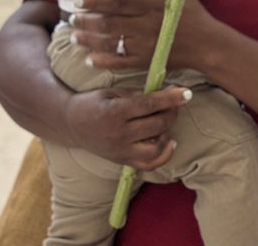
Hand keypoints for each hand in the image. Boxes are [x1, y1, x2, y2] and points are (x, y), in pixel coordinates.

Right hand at [65, 85, 188, 169]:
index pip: (150, 105)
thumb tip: (166, 95)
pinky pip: (147, 164)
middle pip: (156, 125)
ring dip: (167, 132)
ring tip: (167, 120)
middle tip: (175, 102)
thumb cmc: (94, 103)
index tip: (187, 93)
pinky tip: (169, 141)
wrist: (71, 124)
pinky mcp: (121, 161)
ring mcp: (120, 151)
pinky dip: (162, 155)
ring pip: (155, 148)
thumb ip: (138, 96)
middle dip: (172, 111)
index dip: (171, 98)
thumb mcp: (114, 93)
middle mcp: (119, 135)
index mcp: (116, 112)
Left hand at [71, 0, 216, 73]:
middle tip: (71, 18)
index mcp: (151, 6)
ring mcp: (144, 46)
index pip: (118, 3)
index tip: (79, 0)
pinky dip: (103, 61)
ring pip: (110, 43)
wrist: (207, 44)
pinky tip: (90, 58)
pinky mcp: (146, 62)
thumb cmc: (193, 15)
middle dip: (86, 21)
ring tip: (74, 36)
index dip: (96, 2)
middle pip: (109, 23)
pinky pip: (120, 62)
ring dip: (89, 40)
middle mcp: (145, 26)